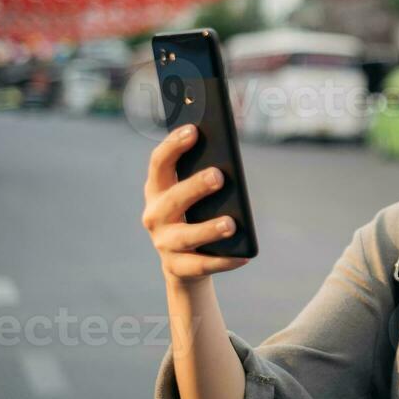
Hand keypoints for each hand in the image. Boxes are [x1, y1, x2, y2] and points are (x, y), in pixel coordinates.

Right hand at [142, 124, 249, 280]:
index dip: (173, 145)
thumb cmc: (194, 216)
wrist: (184, 264)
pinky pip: (201, 265)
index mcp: (157, 190)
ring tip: (231, 223)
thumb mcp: (194, 196)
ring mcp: (164, 243)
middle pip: (172, 199)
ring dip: (208, 229)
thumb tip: (229, 164)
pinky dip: (223, 261)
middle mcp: (154, 215)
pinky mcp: (177, 268)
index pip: (159, 163)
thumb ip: (204, 176)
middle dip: (194, 187)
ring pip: (186, 236)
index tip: (194, 130)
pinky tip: (243, 256)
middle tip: (219, 176)